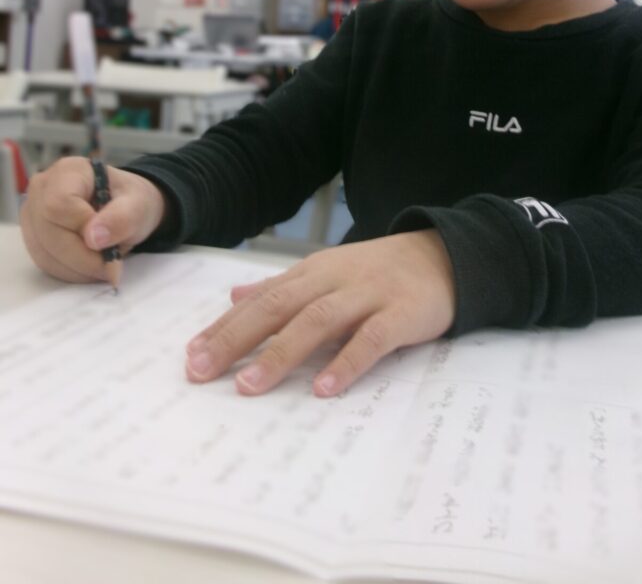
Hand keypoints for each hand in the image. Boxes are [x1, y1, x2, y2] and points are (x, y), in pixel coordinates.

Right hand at [21, 156, 166, 283]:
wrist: (126, 210)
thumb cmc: (131, 202)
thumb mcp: (138, 206)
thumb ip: (121, 218)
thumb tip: (93, 238)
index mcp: (69, 171)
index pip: (58, 204)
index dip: (82, 228)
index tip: (109, 242)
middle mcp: (42, 188)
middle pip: (48, 231)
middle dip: (82, 257)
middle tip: (112, 267)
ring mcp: (33, 213)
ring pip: (44, 252)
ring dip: (77, 268)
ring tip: (104, 266)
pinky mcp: (33, 236)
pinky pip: (44, 262)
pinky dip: (70, 272)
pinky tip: (90, 267)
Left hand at [185, 230, 455, 396]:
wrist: (446, 256)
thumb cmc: (379, 271)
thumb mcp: (327, 271)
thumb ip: (282, 286)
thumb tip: (233, 295)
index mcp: (314, 271)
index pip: (261, 299)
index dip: (225, 326)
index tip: (191, 355)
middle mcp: (335, 280)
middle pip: (279, 307)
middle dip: (236, 338)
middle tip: (201, 370)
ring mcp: (368, 295)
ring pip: (317, 321)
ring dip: (281, 353)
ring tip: (249, 386)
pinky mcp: (402, 313)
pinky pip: (371, 339)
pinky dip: (346, 362)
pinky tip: (323, 389)